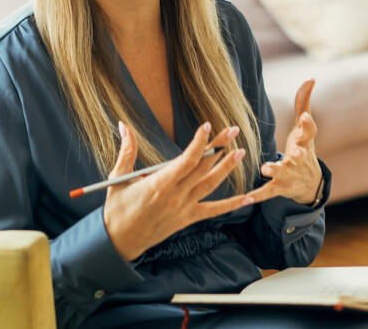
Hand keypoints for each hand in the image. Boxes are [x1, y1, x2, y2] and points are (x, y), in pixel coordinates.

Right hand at [102, 120, 248, 260]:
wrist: (119, 242)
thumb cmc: (117, 209)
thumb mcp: (119, 178)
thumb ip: (126, 150)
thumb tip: (123, 124)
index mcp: (159, 184)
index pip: (186, 160)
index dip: (199, 142)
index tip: (207, 126)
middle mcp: (175, 195)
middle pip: (202, 167)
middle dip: (219, 147)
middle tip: (234, 130)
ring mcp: (184, 208)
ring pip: (211, 185)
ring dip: (227, 168)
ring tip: (241, 152)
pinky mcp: (187, 219)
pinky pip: (213, 211)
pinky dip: (232, 204)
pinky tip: (249, 198)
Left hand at [242, 79, 322, 206]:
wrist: (309, 185)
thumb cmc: (303, 148)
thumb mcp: (305, 128)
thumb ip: (304, 103)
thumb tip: (311, 78)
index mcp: (305, 143)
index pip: (309, 133)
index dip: (308, 124)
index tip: (306, 117)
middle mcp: (300, 160)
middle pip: (300, 157)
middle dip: (298, 155)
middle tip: (293, 153)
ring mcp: (290, 175)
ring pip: (282, 174)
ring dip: (274, 170)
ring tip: (265, 168)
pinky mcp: (279, 188)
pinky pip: (268, 192)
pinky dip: (259, 195)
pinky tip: (247, 197)